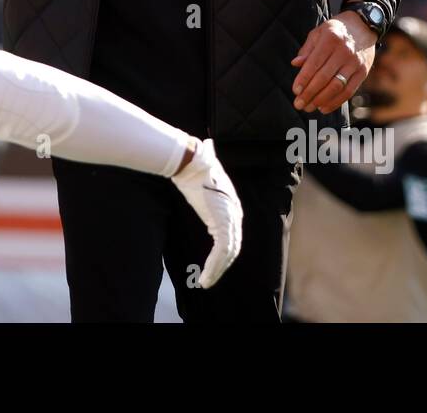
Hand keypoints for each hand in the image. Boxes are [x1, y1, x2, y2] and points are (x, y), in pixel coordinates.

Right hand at [170, 138, 242, 288]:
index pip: (232, 235)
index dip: (225, 252)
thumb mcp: (203, 171)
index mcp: (231, 205)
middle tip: (210, 279)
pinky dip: (214, 267)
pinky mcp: (222, 223)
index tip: (214, 264)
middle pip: (233, 247)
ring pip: (228, 254)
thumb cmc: (194, 164)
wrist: (191, 160)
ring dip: (217, 271)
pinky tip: (205, 278)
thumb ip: (206, 166)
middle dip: (222, 266)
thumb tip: (204, 144)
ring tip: (206, 283)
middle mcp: (234, 213)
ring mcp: (230, 219)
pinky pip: (221, 252)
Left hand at [290, 11, 376, 113]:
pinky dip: (336, 102)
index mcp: (330, 39)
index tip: (295, 91)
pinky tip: (324, 107)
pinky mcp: (363, 72)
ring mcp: (355, 63)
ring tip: (309, 107)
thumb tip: (295, 64)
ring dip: (321, 100)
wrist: (363, 26)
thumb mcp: (318, 33)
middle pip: (324, 78)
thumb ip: (307, 49)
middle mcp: (344, 51)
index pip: (314, 63)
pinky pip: (349, 91)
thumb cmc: (335, 30)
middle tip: (298, 104)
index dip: (303, 79)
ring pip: (337, 86)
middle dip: (309, 93)